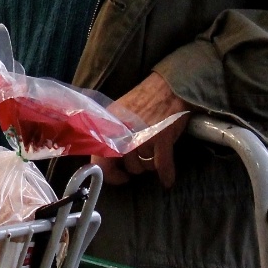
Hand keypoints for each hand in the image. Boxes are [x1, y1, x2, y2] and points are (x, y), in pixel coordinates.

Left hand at [91, 72, 191, 188]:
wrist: (168, 87)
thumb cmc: (143, 100)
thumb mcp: (118, 114)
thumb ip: (111, 135)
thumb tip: (108, 159)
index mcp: (109, 127)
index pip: (100, 160)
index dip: (110, 174)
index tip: (120, 177)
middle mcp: (123, 134)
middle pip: (127, 165)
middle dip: (135, 166)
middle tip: (141, 159)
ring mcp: (142, 136)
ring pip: (144, 166)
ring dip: (150, 165)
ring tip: (154, 153)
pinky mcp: (161, 138)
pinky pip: (162, 165)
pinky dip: (166, 174)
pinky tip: (168, 180)